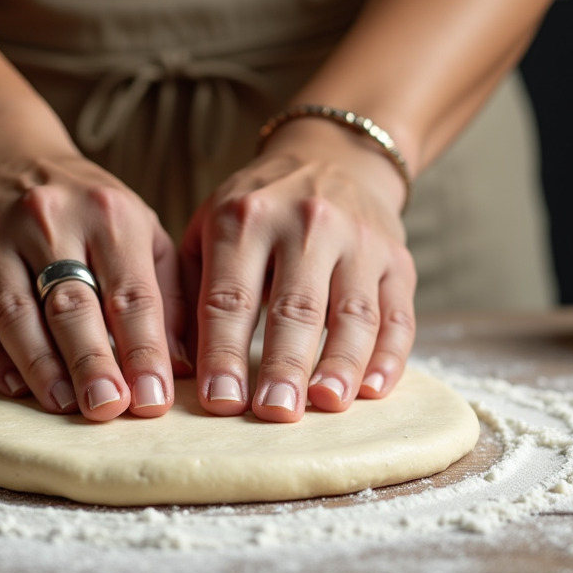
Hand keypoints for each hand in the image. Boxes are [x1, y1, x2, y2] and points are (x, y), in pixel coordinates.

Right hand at [0, 111, 188, 421]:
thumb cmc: (83, 207)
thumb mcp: (137, 229)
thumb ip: (167, 293)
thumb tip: (182, 367)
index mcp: (108, 212)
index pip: (132, 292)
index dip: (144, 350)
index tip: (154, 400)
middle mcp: (48, 217)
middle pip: (72, 304)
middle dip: (92, 363)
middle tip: (107, 410)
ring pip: (16, 313)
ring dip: (41, 366)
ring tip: (63, 405)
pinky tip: (14, 385)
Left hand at [181, 118, 416, 422]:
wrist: (333, 158)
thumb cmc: (255, 211)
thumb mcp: (208, 229)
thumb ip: (188, 290)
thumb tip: (174, 367)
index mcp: (245, 217)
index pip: (231, 296)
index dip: (224, 351)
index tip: (219, 401)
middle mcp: (307, 223)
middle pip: (295, 306)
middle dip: (284, 365)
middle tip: (273, 414)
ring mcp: (360, 241)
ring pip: (354, 312)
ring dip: (341, 363)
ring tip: (326, 405)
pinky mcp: (398, 261)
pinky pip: (399, 313)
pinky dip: (389, 355)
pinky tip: (373, 389)